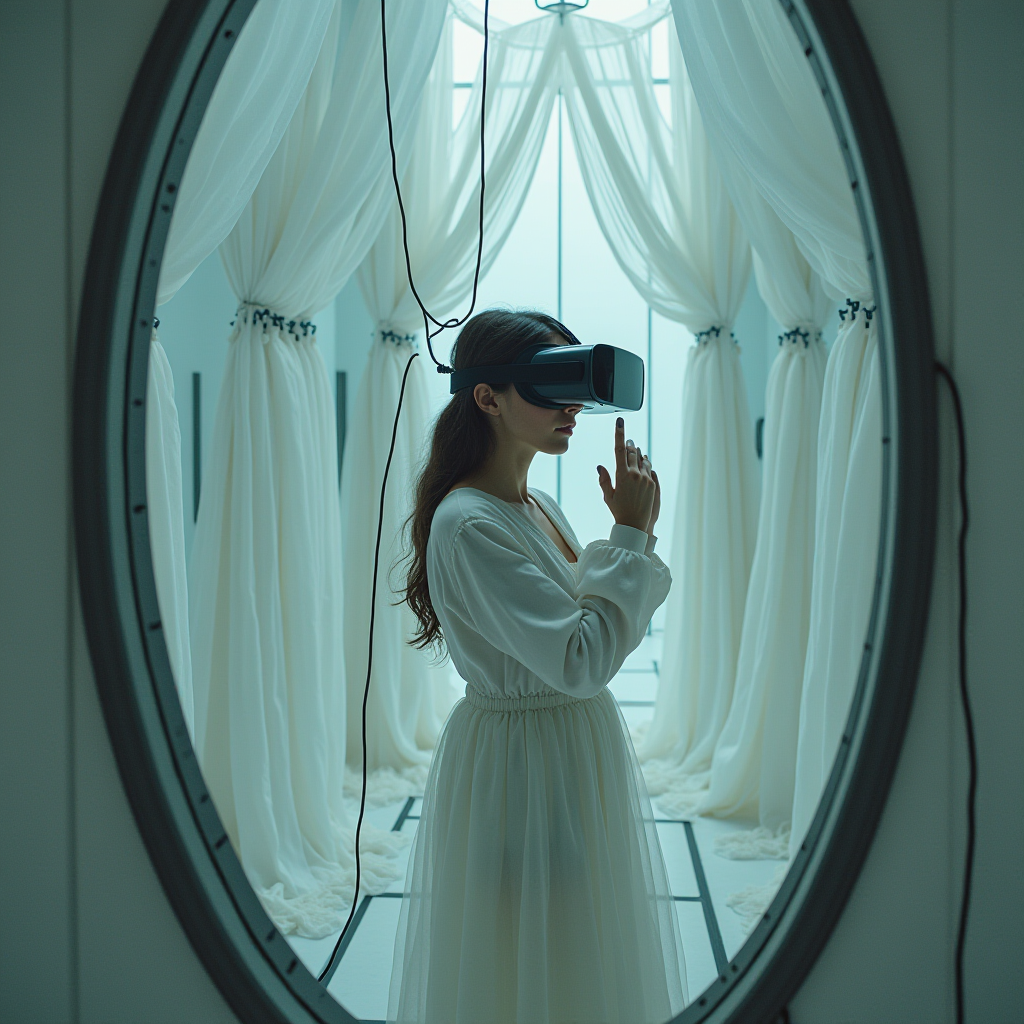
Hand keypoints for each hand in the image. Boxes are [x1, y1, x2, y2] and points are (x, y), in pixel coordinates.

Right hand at [596, 418, 655, 532]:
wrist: (635, 525)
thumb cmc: (619, 511)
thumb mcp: (607, 496)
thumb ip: (604, 479)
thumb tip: (601, 466)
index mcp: (621, 475)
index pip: (620, 449)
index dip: (619, 434)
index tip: (620, 422)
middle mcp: (635, 474)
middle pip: (632, 452)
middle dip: (630, 444)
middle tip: (628, 440)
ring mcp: (646, 478)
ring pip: (642, 459)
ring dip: (638, 454)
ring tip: (636, 452)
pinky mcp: (653, 484)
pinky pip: (649, 468)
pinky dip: (645, 464)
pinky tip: (643, 464)